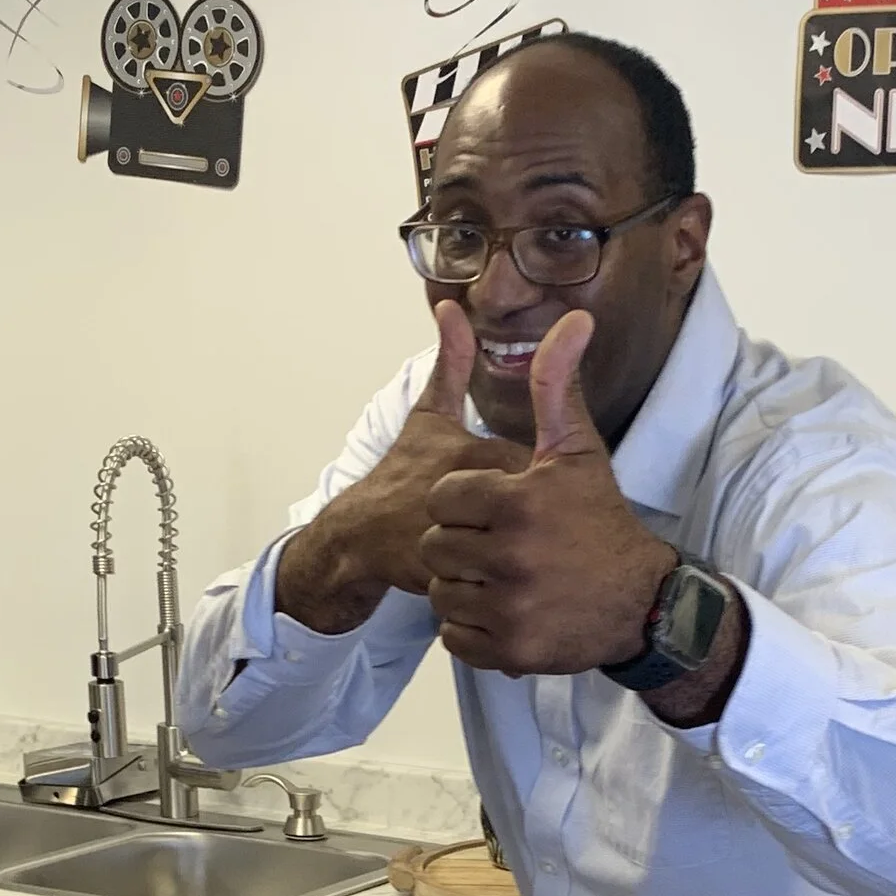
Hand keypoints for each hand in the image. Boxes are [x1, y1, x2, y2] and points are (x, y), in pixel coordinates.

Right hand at [275, 302, 528, 632]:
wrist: (357, 536)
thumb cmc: (400, 475)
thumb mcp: (428, 417)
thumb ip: (452, 363)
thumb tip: (452, 306)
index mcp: (475, 455)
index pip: (539, 476)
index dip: (537, 493)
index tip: (523, 501)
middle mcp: (468, 496)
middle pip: (534, 516)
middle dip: (534, 528)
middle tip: (522, 534)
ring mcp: (456, 537)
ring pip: (516, 553)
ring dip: (517, 560)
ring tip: (504, 557)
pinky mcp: (443, 577)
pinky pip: (495, 586)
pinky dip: (500, 588)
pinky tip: (495, 583)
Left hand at [421, 313, 677, 677]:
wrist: (642, 601)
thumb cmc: (600, 520)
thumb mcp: (579, 450)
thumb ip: (556, 386)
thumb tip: (572, 318)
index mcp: (520, 501)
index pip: (442, 500)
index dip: (461, 504)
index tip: (491, 511)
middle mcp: (513, 556)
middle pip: (437, 549)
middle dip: (460, 547)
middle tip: (497, 549)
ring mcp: (512, 608)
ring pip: (442, 594)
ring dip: (463, 589)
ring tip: (501, 580)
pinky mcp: (512, 650)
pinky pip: (456, 638)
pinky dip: (472, 630)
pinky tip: (505, 612)